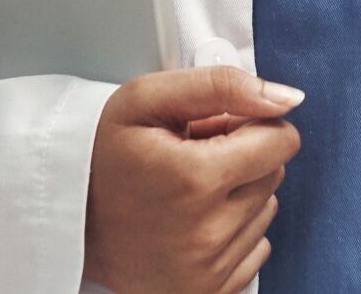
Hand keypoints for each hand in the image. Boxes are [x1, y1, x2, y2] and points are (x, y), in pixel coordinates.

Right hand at [83, 67, 303, 293]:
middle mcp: (207, 232)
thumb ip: (223, 86)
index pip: (281, 141)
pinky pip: (256, 249)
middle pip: (275, 174)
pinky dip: (234, 231)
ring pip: (266, 210)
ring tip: (190, 189)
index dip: (251, 125)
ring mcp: (209, 270)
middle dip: (244, 157)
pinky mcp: (209, 292)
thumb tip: (288, 99)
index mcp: (195, 178)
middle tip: (196, 156)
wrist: (71, 222)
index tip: (215, 128)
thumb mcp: (148, 99)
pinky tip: (194, 221)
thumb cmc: (106, 156)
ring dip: (238, 193)